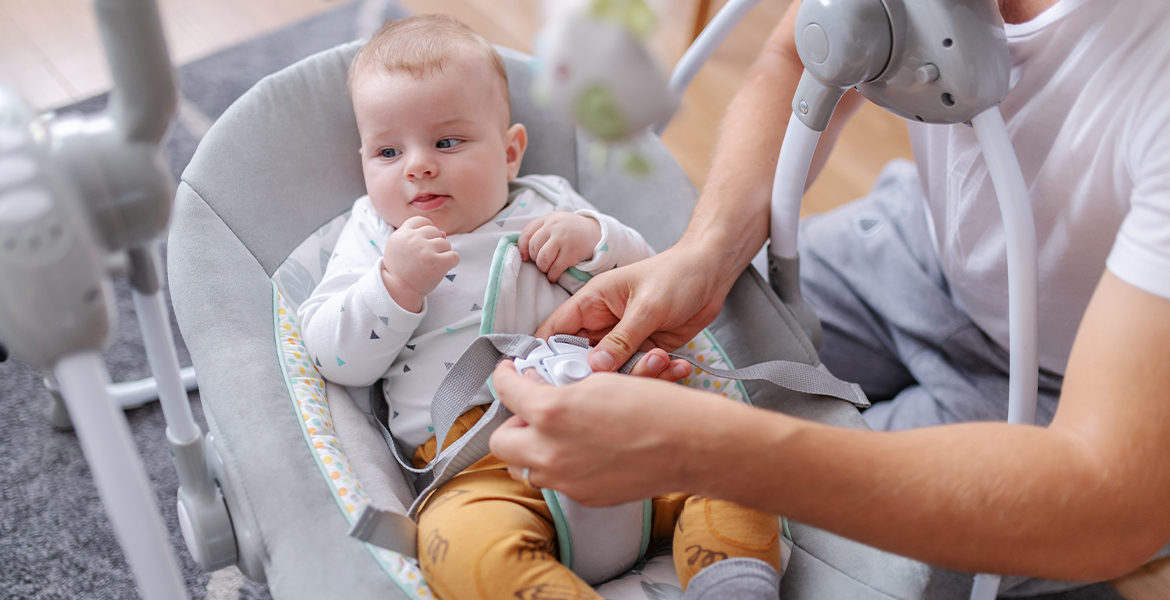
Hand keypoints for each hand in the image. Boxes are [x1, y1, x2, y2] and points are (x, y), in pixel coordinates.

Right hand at [381, 216, 458, 311]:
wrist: (398, 292)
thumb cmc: (401, 270)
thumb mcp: (399, 248)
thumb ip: (416, 236)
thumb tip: (443, 232)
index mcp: (401, 234)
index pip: (421, 221)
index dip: (425, 232)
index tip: (422, 246)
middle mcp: (413, 239)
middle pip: (435, 231)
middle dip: (434, 245)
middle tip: (424, 260)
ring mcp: (426, 249)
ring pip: (446, 244)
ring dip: (442, 254)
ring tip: (430, 266)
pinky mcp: (437, 262)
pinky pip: (454, 256)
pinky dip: (451, 263)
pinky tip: (440, 270)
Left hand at [489, 358, 709, 503]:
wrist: (691, 445)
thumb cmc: (655, 408)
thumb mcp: (600, 381)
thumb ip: (560, 387)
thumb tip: (540, 388)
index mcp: (551, 413)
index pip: (506, 391)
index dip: (504, 377)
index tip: (509, 374)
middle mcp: (550, 451)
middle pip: (501, 441)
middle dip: (512, 422)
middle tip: (531, 409)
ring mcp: (565, 480)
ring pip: (525, 468)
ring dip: (532, 448)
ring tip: (556, 433)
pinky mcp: (583, 497)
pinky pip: (556, 482)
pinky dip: (561, 466)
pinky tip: (583, 450)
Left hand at [519, 212, 601, 280]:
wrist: (596, 232)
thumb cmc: (572, 230)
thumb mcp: (556, 222)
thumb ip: (541, 230)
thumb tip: (523, 253)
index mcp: (548, 219)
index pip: (527, 233)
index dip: (522, 248)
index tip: (525, 257)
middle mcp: (554, 226)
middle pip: (534, 247)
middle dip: (535, 259)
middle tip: (542, 262)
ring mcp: (563, 239)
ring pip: (542, 259)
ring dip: (543, 268)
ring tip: (548, 268)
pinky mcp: (572, 252)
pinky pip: (555, 268)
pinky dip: (552, 275)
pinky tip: (554, 275)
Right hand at [535, 243, 730, 371]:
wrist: (712, 275)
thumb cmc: (677, 275)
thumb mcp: (648, 306)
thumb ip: (621, 338)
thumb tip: (596, 366)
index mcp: (591, 303)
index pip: (555, 331)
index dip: (549, 356)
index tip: (562, 378)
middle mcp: (602, 324)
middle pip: (583, 361)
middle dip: (604, 374)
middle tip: (627, 371)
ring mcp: (623, 341)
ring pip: (614, 373)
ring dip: (638, 374)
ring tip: (661, 359)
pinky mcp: (645, 352)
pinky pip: (640, 373)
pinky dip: (658, 375)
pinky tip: (677, 365)